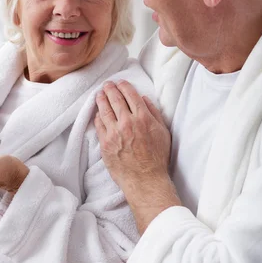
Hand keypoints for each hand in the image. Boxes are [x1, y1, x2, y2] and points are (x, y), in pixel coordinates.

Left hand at [95, 81, 179, 233]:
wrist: (145, 179)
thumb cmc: (157, 157)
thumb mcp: (163, 132)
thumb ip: (154, 113)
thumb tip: (144, 98)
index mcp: (143, 118)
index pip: (130, 95)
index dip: (124, 86)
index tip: (121, 82)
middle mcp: (127, 122)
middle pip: (115, 99)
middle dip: (110, 89)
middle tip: (107, 84)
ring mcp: (114, 132)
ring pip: (104, 109)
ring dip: (101, 99)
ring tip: (100, 94)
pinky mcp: (105, 143)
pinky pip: (99, 124)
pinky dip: (98, 115)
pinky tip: (98, 112)